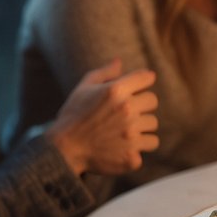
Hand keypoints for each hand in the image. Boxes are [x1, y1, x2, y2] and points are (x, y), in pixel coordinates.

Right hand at [45, 59, 158, 176]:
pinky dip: (140, 145)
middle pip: (152, 101)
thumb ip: (104, 73)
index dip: (141, 83)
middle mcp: (127, 110)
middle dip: (140, 106)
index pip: (147, 78)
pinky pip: (150, 143)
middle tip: (124, 114)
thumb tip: (119, 61)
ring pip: (153, 124)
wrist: (64, 150)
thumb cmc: (74, 116)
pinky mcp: (133, 155)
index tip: (135, 90)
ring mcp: (131, 134)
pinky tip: (123, 146)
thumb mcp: (84, 88)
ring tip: (122, 131)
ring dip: (141, 126)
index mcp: (116, 90)